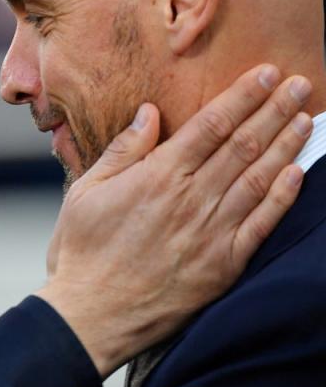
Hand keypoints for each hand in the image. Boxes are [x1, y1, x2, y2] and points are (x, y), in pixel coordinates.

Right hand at [36, 64, 311, 376]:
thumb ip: (123, 150)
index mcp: (157, 176)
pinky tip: (297, 174)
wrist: (92, 313)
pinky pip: (262, 224)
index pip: (211, 125)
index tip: (265, 73)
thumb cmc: (83, 251)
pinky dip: (283, 197)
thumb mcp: (87, 190)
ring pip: (259, 178)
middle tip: (300, 84)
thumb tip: (149, 113)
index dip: (241, 96)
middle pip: (243, 144)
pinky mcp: (224, 264)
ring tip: (306, 117)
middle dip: (274, 109)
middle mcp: (191, 198)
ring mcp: (211, 232)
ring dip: (286, 145)